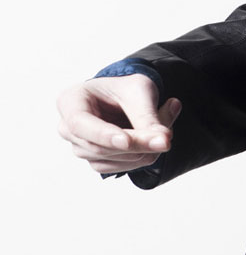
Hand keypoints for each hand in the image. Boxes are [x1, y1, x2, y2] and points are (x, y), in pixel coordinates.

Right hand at [56, 74, 181, 173]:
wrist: (126, 97)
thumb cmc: (124, 88)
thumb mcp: (138, 90)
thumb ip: (147, 114)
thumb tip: (163, 139)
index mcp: (70, 101)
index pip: (80, 124)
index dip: (103, 135)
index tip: (127, 142)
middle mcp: (69, 129)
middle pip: (101, 147)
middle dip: (137, 143)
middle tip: (166, 137)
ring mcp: (82, 148)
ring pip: (116, 159)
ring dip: (147, 148)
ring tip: (167, 124)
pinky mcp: (99, 162)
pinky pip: (126, 166)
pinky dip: (146, 155)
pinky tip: (156, 138)